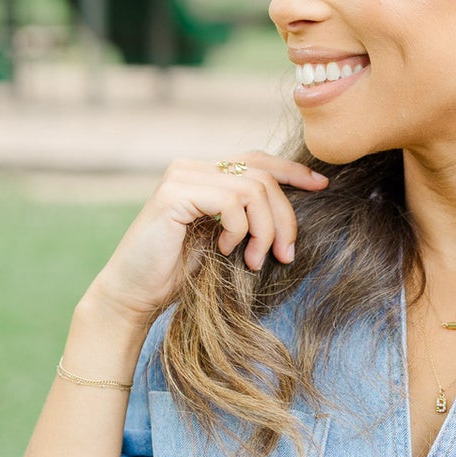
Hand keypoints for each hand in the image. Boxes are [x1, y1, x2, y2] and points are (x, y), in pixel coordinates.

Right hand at [86, 152, 329, 323]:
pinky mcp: (174, 193)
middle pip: (262, 176)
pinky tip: (225, 249)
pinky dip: (239, 229)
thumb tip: (292, 208)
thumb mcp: (224, 241)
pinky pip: (232, 201)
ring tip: (254, 260)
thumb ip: (248, 217)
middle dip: (284, 218)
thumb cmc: (179, 275)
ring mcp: (181, 177)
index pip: (258, 160)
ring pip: (252, 188)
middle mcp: (192, 168)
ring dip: (265, 230)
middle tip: (284, 255)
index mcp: (205, 175)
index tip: (321, 186)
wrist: (134, 296)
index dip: (292, 170)